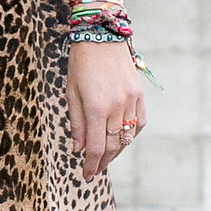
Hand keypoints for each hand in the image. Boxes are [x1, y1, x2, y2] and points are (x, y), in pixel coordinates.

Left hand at [67, 41, 145, 181]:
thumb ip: (76, 123)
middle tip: (94, 171)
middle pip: (114, 145)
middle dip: (103, 161)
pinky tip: (123, 139)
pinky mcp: (139, 94)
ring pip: (127, 136)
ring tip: (106, 158)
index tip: (86, 175)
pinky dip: (131, 134)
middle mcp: (116, 106)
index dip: (91, 164)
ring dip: (117, 150)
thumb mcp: (71, 93)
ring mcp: (131, 100)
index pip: (96, 147)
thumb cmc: (81, 63)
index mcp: (96, 107)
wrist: (102, 35)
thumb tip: (78, 149)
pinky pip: (139, 122)